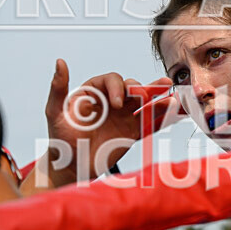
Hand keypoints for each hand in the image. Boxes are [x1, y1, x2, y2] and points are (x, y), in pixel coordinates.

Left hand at [44, 59, 171, 185]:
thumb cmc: (59, 139)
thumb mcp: (54, 112)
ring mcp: (123, 118)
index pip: (111, 80)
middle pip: (132, 89)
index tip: (117, 103)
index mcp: (94, 92)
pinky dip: (162, 119)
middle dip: (143, 89)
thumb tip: (60, 62)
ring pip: (144, 104)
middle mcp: (111, 102)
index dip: (117, 88)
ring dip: (159, 99)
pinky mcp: (131, 134)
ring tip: (173, 96)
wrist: (70, 167)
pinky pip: (149, 124)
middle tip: (150, 93)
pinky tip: (176, 113)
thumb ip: (58, 88)